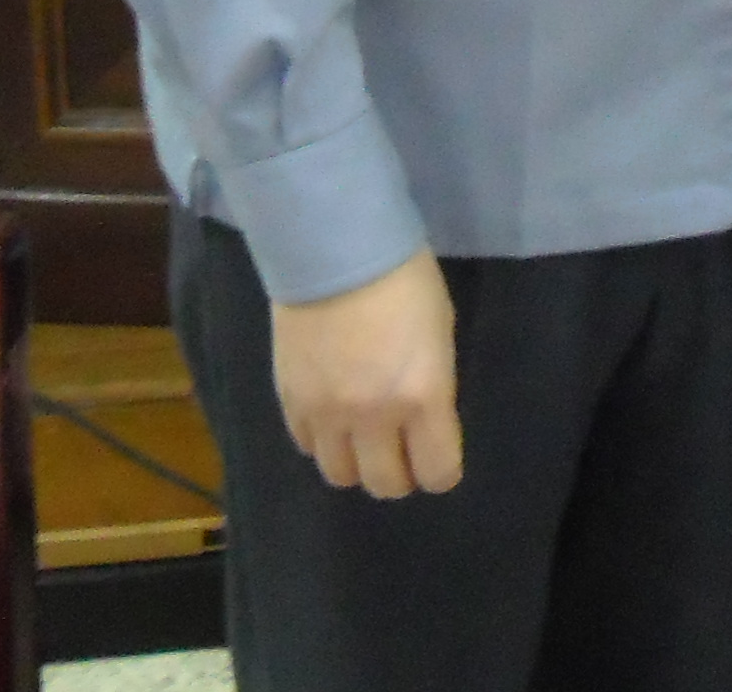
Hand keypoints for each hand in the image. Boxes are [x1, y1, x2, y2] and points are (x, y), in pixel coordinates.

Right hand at [269, 249, 461, 496]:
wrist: (333, 247)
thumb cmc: (403, 279)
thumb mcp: (439, 333)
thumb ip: (432, 386)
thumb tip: (422, 419)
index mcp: (422, 396)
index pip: (437, 472)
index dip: (441, 470)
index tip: (438, 457)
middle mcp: (374, 418)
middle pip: (386, 484)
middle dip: (399, 474)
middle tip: (400, 451)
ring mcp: (327, 414)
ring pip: (340, 475)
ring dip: (356, 463)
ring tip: (361, 439)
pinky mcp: (290, 402)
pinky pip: (307, 446)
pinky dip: (322, 440)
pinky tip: (331, 416)